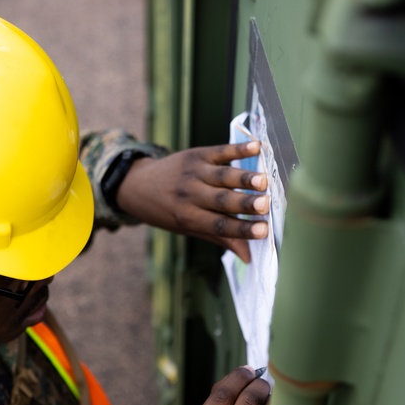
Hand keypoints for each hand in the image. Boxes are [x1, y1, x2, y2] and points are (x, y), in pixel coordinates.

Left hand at [115, 142, 269, 262]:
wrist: (139, 184)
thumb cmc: (168, 212)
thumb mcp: (189, 228)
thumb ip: (221, 239)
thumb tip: (249, 258)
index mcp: (188, 217)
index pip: (219, 225)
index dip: (242, 229)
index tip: (264, 231)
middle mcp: (189, 195)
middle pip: (221, 200)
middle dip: (244, 203)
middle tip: (266, 205)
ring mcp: (193, 173)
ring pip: (223, 176)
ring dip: (244, 177)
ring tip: (264, 181)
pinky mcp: (197, 155)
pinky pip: (220, 151)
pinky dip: (238, 148)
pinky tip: (257, 147)